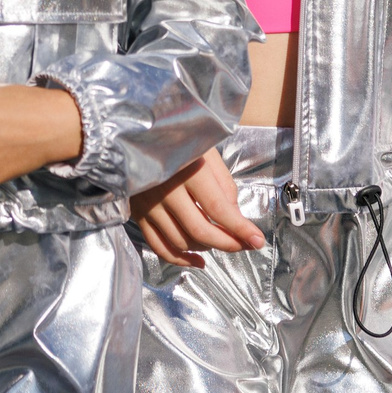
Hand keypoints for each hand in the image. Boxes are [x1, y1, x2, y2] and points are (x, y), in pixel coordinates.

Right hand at [131, 149, 263, 266]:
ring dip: (205, 248)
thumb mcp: (207, 151)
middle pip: (199, 229)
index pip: (217, 208)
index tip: (258, 240)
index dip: (239, 228)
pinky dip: (179, 259)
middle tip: (244, 245)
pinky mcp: (138, 213)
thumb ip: (223, 184)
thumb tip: (234, 217)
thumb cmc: (177, 137)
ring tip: (221, 242)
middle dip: (227, 243)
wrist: (133, 131)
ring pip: (180, 240)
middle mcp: (166, 189)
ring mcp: (149, 203)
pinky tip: (198, 261)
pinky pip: (158, 245)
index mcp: (187, 169)